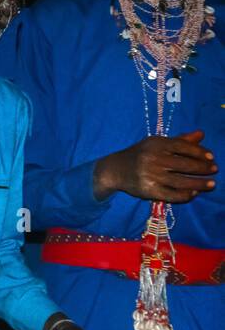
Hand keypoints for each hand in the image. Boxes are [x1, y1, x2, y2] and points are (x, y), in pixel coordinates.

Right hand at [94, 129, 216, 202]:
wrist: (114, 169)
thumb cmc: (140, 154)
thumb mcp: (156, 144)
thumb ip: (179, 140)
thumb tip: (201, 134)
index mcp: (156, 144)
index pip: (184, 147)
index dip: (200, 152)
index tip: (211, 157)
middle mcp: (153, 159)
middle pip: (185, 165)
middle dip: (203, 168)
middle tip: (214, 170)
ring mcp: (151, 176)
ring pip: (182, 181)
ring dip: (200, 184)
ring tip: (211, 184)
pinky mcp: (149, 191)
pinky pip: (173, 195)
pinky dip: (185, 195)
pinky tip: (193, 193)